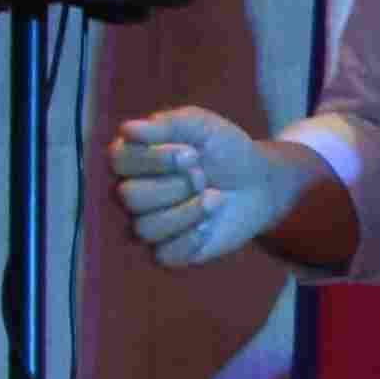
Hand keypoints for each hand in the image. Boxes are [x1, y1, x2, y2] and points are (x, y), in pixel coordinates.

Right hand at [106, 107, 314, 267]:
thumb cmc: (226, 150)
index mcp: (133, 159)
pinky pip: (165, 255)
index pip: (119, 161)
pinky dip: (191, 239)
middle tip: (203, 177)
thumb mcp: (203, 126)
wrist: (260, 183)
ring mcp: (150, 223)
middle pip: (130, 196)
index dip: (155, 159)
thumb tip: (128, 130)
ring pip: (146, 227)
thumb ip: (168, 124)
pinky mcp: (171, 251)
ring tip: (215, 198)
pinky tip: (210, 224)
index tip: (192, 153)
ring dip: (188, 211)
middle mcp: (133, 192)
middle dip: (176, 185)